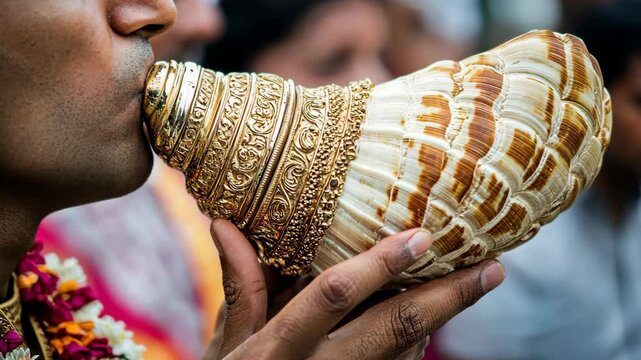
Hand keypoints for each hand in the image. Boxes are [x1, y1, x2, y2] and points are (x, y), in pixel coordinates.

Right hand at [204, 220, 503, 359]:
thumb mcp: (228, 342)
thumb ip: (240, 287)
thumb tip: (224, 224)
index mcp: (282, 347)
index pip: (334, 297)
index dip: (379, 265)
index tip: (420, 236)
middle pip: (396, 329)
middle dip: (448, 298)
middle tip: (491, 268)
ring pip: (409, 352)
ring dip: (445, 315)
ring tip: (478, 277)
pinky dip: (422, 338)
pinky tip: (437, 309)